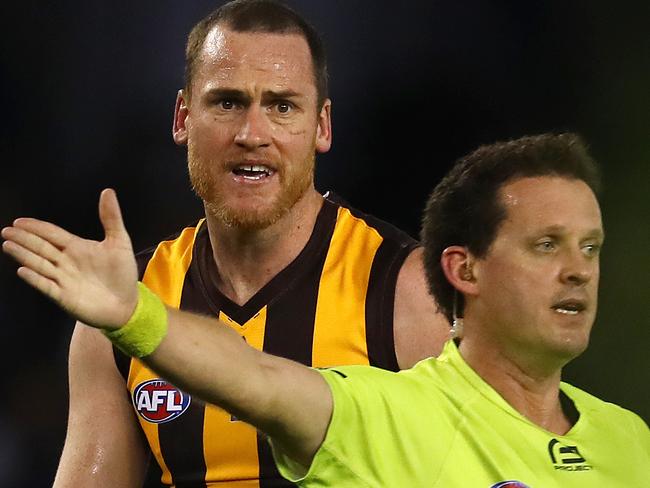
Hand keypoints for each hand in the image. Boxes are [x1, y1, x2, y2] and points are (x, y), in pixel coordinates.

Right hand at [1, 189, 138, 328]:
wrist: (127, 304)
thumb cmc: (122, 274)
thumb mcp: (119, 242)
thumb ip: (111, 218)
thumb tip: (108, 191)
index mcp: (76, 248)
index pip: (52, 234)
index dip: (36, 227)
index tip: (19, 221)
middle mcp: (66, 262)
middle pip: (41, 247)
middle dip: (24, 239)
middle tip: (6, 230)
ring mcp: (63, 279)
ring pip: (39, 264)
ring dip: (23, 255)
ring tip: (8, 244)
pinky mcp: (64, 297)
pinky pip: (46, 286)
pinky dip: (35, 278)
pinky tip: (23, 269)